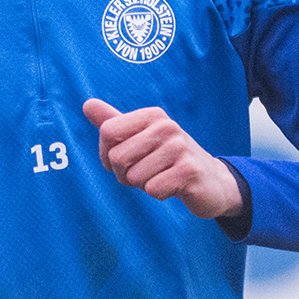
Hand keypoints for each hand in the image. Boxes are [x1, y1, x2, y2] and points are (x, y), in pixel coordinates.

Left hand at [82, 98, 242, 219]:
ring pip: (134, 177)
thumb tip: (87, 104)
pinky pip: (152, 190)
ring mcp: (180, 148)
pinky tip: (174, 186)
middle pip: (117, 157)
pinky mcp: (189, 171)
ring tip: (163, 177)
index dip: (107, 154)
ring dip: (144, 185)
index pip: (107, 131)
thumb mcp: (140, 138)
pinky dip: (159, 193)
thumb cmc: (167, 160)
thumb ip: (113, 123)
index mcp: (152, 116)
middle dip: (125, 174)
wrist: (211, 181)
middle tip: (147, 172)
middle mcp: (167, 126)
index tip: (125, 160)